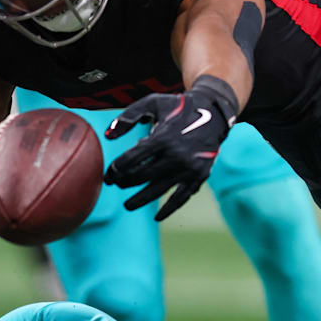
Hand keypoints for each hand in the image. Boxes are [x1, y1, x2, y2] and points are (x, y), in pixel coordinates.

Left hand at [103, 77, 236, 220]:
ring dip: (141, 200)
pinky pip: (182, 198)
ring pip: (159, 189)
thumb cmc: (178, 107)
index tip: (109, 174)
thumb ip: (128, 116)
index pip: (132, 159)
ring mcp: (188, 168)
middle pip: (143, 175)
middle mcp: (176, 155)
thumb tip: (107, 135)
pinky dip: (169, 209)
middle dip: (126, 182)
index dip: (117, 169)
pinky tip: (157, 217)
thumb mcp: (152, 103)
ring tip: (128, 206)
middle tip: (116, 185)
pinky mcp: (199, 176)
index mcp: (163, 138)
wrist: (213, 113)